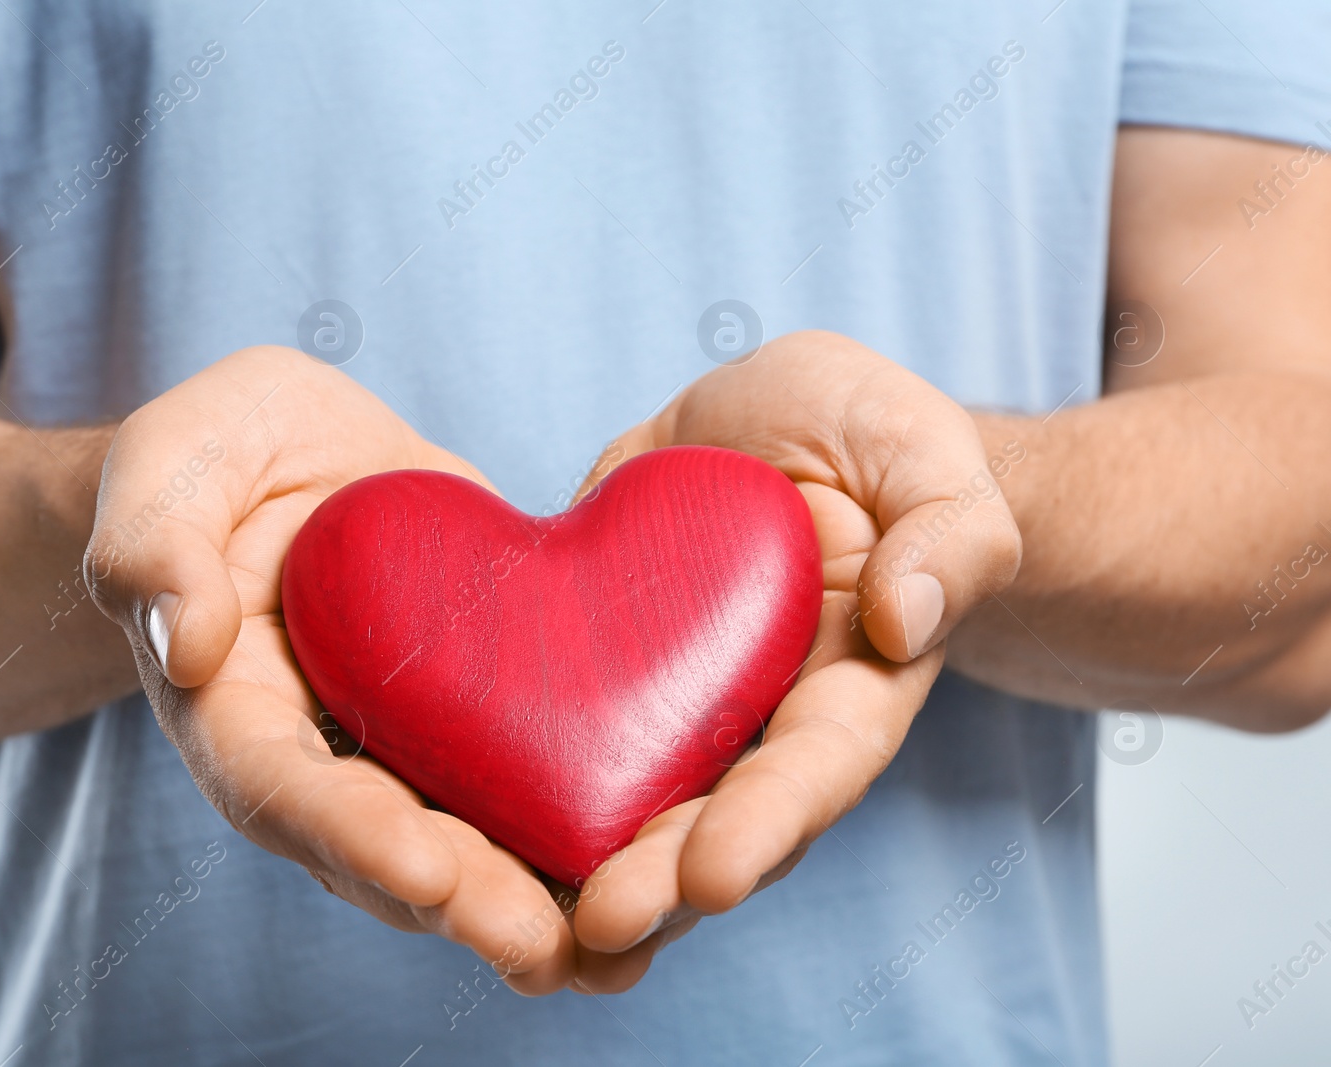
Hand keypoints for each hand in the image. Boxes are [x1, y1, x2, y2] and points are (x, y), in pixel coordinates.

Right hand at [86, 346, 576, 993]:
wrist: (287, 455)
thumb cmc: (211, 456)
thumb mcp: (167, 465)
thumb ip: (153, 541)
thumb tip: (182, 638)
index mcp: (234, 709)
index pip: (283, 791)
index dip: (354, 837)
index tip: (429, 873)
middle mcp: (317, 755)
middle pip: (386, 852)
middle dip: (467, 904)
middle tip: (547, 950)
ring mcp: (396, 747)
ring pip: (461, 846)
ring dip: (534, 902)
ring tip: (619, 952)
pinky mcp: (467, 717)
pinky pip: (517, 784)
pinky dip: (577, 834)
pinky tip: (657, 872)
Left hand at [567, 330, 1021, 991]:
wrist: (778, 426)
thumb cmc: (877, 441)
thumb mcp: (927, 457)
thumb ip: (947, 535)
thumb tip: (905, 621)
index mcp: (848, 685)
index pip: (815, 767)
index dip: (767, 824)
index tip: (713, 877)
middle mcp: (754, 721)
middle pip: (712, 817)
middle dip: (658, 878)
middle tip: (599, 923)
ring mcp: (668, 701)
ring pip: (624, 800)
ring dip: (578, 864)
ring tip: (523, 922)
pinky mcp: (591, 662)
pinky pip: (548, 723)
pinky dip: (508, 778)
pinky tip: (455, 824)